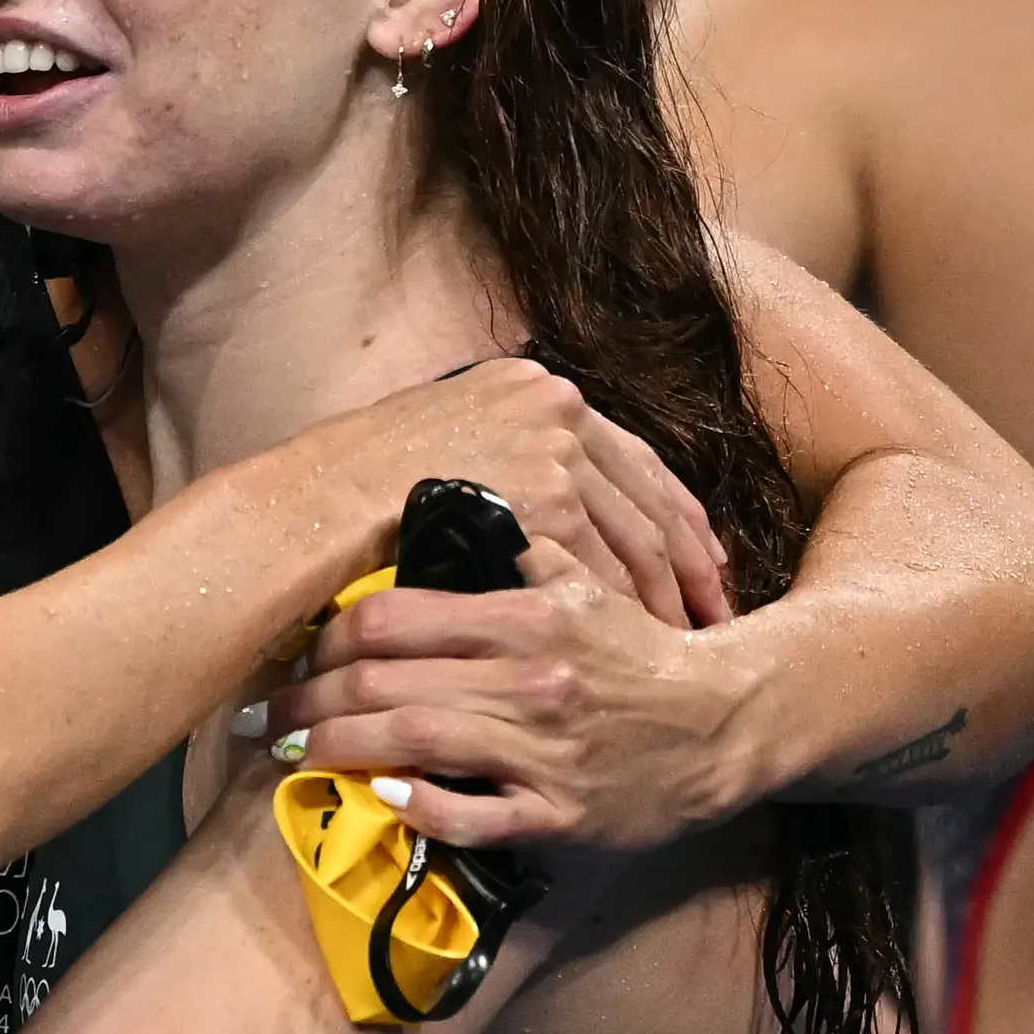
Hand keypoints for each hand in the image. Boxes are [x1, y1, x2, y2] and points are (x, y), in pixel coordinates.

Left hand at [266, 544, 759, 850]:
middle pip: (386, 683)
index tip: (293, 653)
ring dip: (341, 750)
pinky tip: (382, 796)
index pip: (395, 618)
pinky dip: (422, 807)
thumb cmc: (642, 655)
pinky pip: (475, 816)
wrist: (728, 725)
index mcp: (526, 618)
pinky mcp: (561, 813)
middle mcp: (529, 681)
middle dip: (310, 700)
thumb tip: (452, 511)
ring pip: (415, 744)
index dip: (327, 638)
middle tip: (266, 717)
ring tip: (296, 755)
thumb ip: (521, 550)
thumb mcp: (586, 587)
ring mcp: (543, 751)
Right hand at [302, 362, 731, 628]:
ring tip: (687, 640)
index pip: (632, 458)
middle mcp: (554, 404)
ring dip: (669, 594)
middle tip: (716, 610)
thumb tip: (550, 501)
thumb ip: (506, 460)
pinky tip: (639, 644)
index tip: (701, 561)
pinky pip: (604, 565)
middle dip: (690, 561)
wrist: (316, 503)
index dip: (673, 515)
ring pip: (638, 533)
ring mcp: (553, 446)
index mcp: (535, 389)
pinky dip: (628, 609)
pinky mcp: (543, 494)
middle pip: (650, 494)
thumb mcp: (448, 448)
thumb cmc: (360, 491)